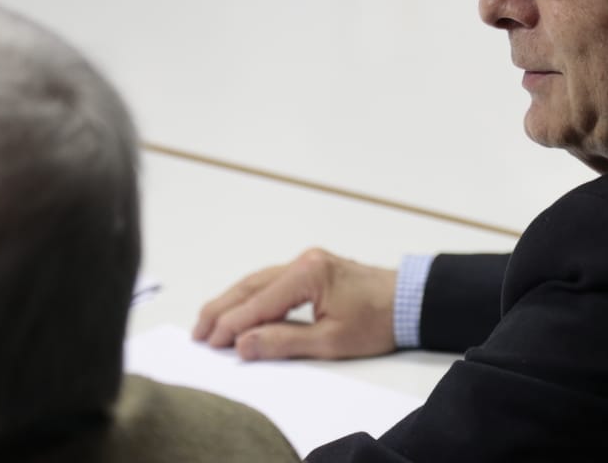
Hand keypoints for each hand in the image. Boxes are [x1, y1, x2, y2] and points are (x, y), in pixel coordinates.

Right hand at [192, 248, 397, 360]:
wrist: (410, 302)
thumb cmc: (378, 320)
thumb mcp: (330, 340)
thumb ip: (283, 341)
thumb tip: (243, 344)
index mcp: (308, 274)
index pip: (258, 302)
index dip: (232, 324)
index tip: (210, 343)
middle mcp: (304, 262)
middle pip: (251, 285)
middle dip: (222, 309)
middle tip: (197, 332)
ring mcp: (308, 263)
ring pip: (259, 281)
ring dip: (233, 302)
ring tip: (209, 323)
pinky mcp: (313, 270)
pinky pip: (272, 282)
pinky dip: (252, 297)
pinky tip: (240, 310)